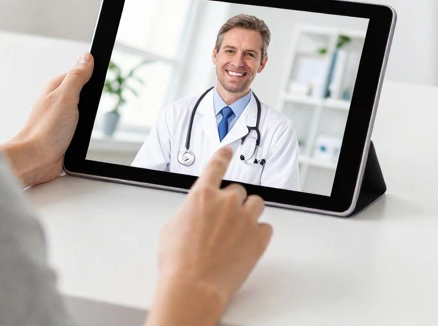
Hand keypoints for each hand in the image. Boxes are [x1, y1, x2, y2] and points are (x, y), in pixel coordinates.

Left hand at [0, 53, 92, 186]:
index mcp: (56, 87)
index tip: (101, 77)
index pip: (79, 72)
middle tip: (90, 106)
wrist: (35, 160)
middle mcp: (58, 101)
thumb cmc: (45, 129)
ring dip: (88, 117)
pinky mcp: (64, 133)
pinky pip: (80, 127)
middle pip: (84, 92)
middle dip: (92, 99)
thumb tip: (87, 57)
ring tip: (85, 122)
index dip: (92, 74)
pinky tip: (83, 134)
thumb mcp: (66, 97)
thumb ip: (77, 77)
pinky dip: (84, 130)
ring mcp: (61, 118)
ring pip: (83, 111)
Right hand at [147, 146, 273, 325]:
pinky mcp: (259, 238)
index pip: (216, 166)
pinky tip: (246, 243)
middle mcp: (226, 203)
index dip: (223, 156)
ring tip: (237, 230)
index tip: (228, 150)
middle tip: (223, 221)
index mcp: (202, 196)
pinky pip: (266, 227)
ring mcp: (245, 220)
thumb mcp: (172, 229)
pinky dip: (258, 233)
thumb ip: (188, 212)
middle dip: (232, 202)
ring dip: (248, 212)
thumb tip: (195, 214)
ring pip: (256, 203)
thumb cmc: (178, 263)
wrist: (194, 287)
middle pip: (238, 190)